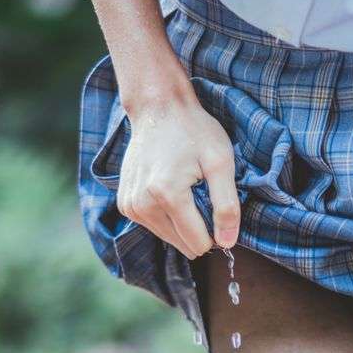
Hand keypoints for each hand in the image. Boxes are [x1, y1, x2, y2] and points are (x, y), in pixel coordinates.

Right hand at [117, 89, 239, 257]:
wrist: (158, 107)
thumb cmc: (194, 131)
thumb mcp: (221, 163)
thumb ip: (227, 206)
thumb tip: (227, 244)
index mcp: (167, 195)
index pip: (198, 244)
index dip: (214, 230)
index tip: (215, 202)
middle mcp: (142, 205)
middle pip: (184, 245)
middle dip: (197, 225)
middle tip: (198, 191)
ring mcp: (130, 206)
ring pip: (170, 238)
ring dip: (182, 220)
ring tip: (183, 187)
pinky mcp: (125, 205)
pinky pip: (156, 227)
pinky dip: (167, 214)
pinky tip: (170, 189)